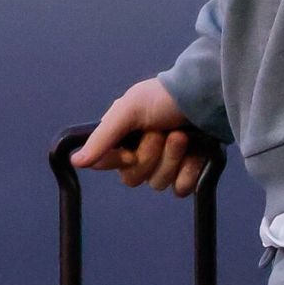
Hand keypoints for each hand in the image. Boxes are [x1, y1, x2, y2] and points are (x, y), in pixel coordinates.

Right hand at [70, 77, 208, 197]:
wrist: (208, 96)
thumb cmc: (165, 97)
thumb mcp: (129, 109)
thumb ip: (102, 137)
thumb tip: (75, 161)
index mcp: (125, 137)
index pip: (109, 164)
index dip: (120, 160)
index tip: (130, 150)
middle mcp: (143, 152)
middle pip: (134, 178)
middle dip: (150, 155)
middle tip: (163, 133)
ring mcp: (167, 164)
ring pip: (158, 183)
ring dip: (171, 159)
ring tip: (182, 136)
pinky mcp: (190, 172)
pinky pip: (181, 188)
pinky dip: (189, 171)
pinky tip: (195, 153)